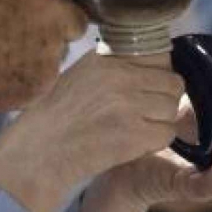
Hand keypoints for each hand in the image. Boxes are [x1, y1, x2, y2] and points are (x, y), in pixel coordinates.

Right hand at [0, 0, 87, 115]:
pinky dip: (31, 70)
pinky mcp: (46, 78)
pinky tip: (2, 69)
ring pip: (62, 43)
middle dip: (58, 16)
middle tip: (29, 22)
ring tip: (7, 49)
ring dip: (44, 44)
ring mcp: (51, 47)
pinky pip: (47, 70)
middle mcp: (48, 8)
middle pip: (75, 9)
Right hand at [0, 53, 184, 211]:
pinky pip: (166, 135)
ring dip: (160, 123)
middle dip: (164, 102)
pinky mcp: (133, 134)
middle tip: (147, 116)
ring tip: (138, 130)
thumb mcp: (80, 76)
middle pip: (172, 85)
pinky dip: (155, 143)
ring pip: (172, 110)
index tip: (150, 92)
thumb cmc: (56, 118)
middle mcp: (119, 77)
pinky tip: (135, 145)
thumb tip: (149, 66)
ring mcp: (127, 105)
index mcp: (106, 59)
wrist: (39, 152)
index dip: (158, 80)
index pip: (160, 60)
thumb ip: (113, 68)